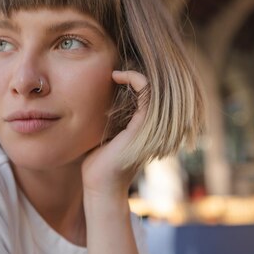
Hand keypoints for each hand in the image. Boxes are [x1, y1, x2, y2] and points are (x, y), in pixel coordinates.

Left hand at [82, 70, 148, 200]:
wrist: (100, 185)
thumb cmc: (98, 162)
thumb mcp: (106, 132)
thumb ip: (111, 116)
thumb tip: (97, 97)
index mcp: (148, 126)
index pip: (151, 93)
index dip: (136, 77)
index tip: (114, 73)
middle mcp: (155, 125)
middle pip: (157, 87)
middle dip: (137, 73)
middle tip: (114, 68)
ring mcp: (153, 124)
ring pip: (154, 86)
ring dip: (134, 74)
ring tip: (115, 72)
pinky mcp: (145, 124)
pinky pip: (147, 91)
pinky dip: (135, 78)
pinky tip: (117, 76)